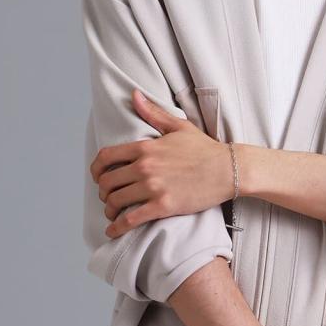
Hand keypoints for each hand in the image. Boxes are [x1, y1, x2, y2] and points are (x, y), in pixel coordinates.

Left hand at [90, 88, 232, 237]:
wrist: (229, 169)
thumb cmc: (206, 149)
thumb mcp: (179, 126)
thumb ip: (153, 113)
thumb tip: (134, 95)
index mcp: (146, 147)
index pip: (106, 157)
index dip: (96, 169)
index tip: (98, 177)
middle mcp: (145, 166)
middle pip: (107, 181)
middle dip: (103, 191)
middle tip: (108, 197)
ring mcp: (154, 187)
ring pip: (115, 201)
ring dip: (109, 209)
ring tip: (113, 213)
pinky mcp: (164, 206)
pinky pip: (131, 219)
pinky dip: (117, 227)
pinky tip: (114, 231)